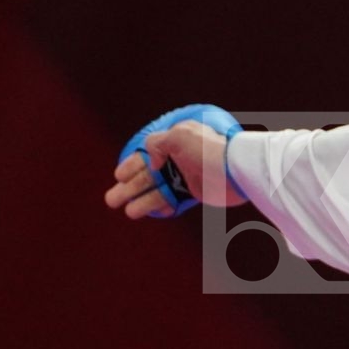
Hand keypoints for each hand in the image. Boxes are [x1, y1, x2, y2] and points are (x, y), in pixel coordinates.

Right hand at [103, 120, 240, 217]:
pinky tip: (147, 212)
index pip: (147, 153)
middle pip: (148, 174)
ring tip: (124, 209)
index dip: (131, 165)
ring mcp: (187, 175)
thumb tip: (151, 161)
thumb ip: (157, 143)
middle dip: (129, 186)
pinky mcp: (196, 192)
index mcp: (176, 140)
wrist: (237, 171)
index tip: (117, 176)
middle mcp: (180, 157)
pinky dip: (161, 206)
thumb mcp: (179, 136)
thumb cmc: (209, 150)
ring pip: (158, 189)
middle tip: (111, 200)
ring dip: (140, 200)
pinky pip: (173, 200)